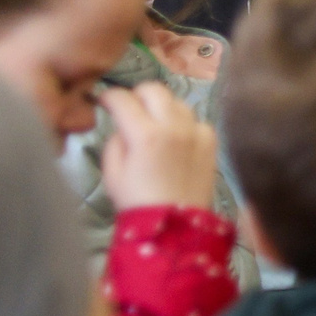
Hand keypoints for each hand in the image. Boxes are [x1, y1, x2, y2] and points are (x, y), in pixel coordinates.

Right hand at [96, 83, 219, 211]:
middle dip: (137, 94)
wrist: (175, 225)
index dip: (109, 96)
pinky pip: (196, 119)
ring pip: (177, 101)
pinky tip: (177, 138)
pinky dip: (184, 123)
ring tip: (154, 123)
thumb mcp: (112, 172)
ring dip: (162, 106)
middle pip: (154, 89)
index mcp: (145, 135)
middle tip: (130, 107)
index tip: (104, 101)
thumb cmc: (137, 201)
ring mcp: (196, 131)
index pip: (123, 99)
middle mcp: (173, 126)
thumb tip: (123, 123)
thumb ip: (115, 139)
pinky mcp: (210, 141)